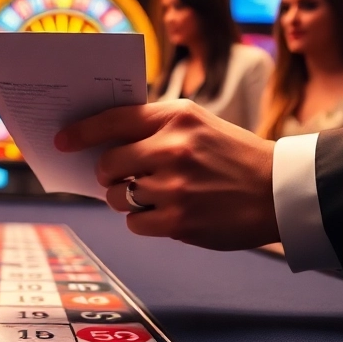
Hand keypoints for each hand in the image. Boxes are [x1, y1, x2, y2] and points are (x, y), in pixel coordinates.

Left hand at [55, 100, 278, 250]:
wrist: (280, 191)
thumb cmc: (234, 156)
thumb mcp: (200, 124)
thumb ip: (156, 128)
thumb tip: (104, 145)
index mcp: (176, 117)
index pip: (114, 120)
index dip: (82, 132)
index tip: (62, 141)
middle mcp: (173, 149)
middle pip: (108, 165)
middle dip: (108, 175)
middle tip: (119, 178)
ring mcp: (175, 187)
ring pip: (119, 198)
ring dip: (128, 200)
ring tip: (155, 196)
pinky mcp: (180, 221)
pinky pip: (135, 224)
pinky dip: (144, 222)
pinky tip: (169, 214)